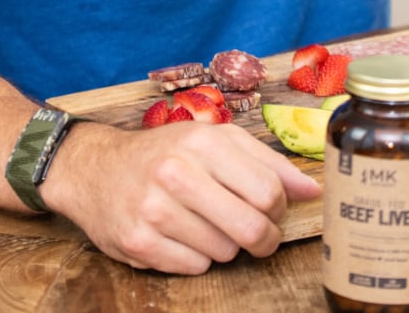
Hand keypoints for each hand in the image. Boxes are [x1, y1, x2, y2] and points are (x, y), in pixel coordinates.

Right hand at [42, 119, 320, 273]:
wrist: (96, 168)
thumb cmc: (165, 152)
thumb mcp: (214, 140)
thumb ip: (266, 162)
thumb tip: (312, 190)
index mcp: (202, 141)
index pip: (267, 191)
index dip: (278, 209)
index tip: (271, 211)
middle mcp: (177, 172)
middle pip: (250, 228)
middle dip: (263, 239)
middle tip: (257, 236)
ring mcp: (154, 208)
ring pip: (224, 252)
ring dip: (225, 245)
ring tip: (206, 223)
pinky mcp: (137, 241)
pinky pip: (194, 267)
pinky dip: (196, 257)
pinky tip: (182, 235)